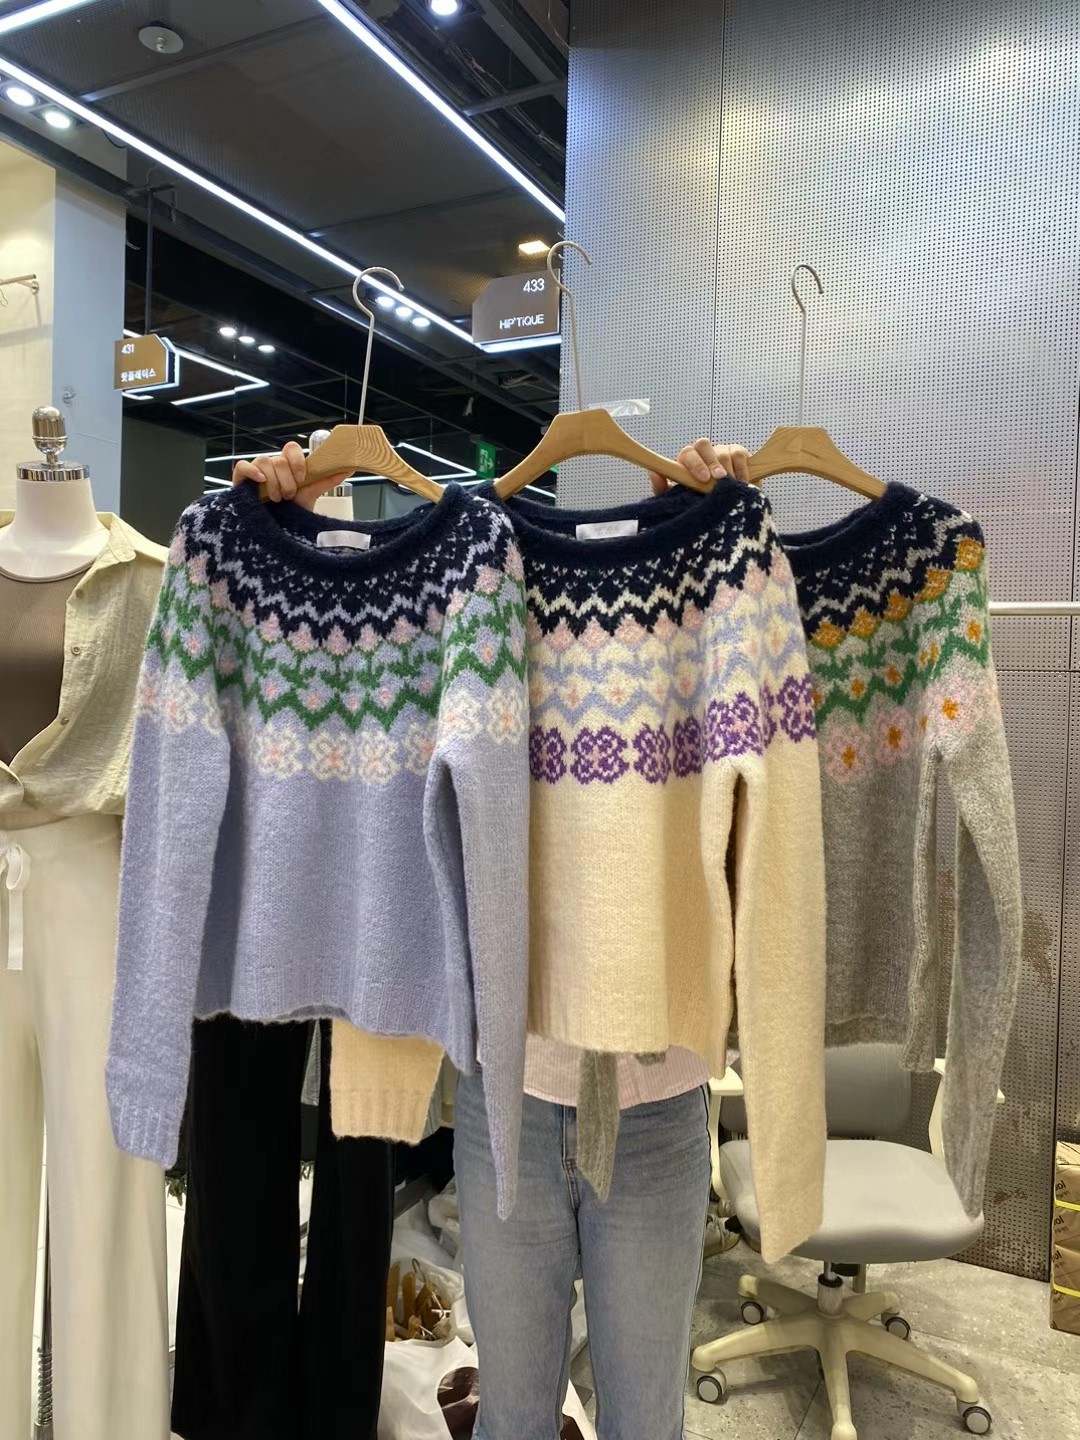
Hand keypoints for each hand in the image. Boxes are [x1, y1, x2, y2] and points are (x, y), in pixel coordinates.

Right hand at [231, 441, 350, 509]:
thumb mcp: (309, 496)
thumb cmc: (290, 514)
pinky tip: (261, 481)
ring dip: (273, 481)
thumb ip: (326, 481)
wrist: (275, 533)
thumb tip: (348, 468)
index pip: (291, 448)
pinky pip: (242, 466)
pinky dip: (251, 471)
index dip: (297, 461)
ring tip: (277, 499)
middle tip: (289, 496)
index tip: (302, 478)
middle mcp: (271, 466)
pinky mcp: (241, 481)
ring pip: (263, 461)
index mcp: (287, 466)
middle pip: (278, 459)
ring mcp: (256, 473)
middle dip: (286, 480)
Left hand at [649, 439, 749, 495]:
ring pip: (722, 452)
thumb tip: (653, 474)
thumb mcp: (680, 501)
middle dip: (711, 463)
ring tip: (731, 488)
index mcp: (687, 464)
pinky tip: (742, 483)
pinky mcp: (738, 453)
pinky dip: (741, 469)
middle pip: (703, 445)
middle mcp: (702, 454)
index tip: (703, 479)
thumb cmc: (700, 504)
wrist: (728, 509)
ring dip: (728, 471)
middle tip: (718, 479)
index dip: (694, 464)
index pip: (686, 454)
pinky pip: (739, 454)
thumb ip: (664, 489)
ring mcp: (720, 452)